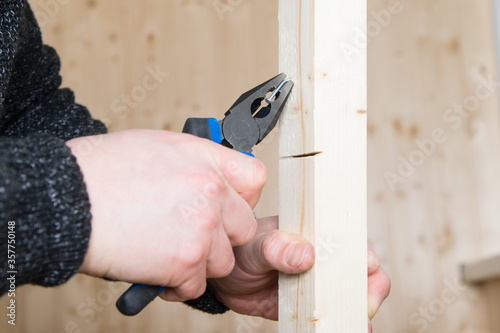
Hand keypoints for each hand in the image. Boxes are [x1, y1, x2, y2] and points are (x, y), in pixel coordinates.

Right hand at [68, 129, 266, 300]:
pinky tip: (157, 269)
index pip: (255, 180)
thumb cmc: (101, 170)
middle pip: (243, 227)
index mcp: (206, 160)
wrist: (67, 198)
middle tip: (192, 235)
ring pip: (223, 261)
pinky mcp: (185, 262)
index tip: (229, 206)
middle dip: (221, 235)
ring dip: (198, 262)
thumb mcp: (157, 146)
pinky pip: (197, 285)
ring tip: (168, 252)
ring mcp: (202, 229)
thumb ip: (195, 163)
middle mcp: (211, 192)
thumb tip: (212, 178)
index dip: (243, 197)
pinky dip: (178, 283)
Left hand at [206, 216, 390, 330]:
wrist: (224, 279)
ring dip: (359, 308)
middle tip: (363, 304)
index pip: (352, 240)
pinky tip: (344, 330)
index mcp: (316, 233)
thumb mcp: (254, 245)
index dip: (363, 257)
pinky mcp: (313, 306)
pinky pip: (334, 316)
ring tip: (356, 321)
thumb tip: (306, 254)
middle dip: (369, 288)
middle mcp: (325, 257)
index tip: (362, 272)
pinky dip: (342, 324)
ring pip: (353, 296)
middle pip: (364, 271)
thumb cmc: (241, 249)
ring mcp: (320, 283)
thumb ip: (276, 247)